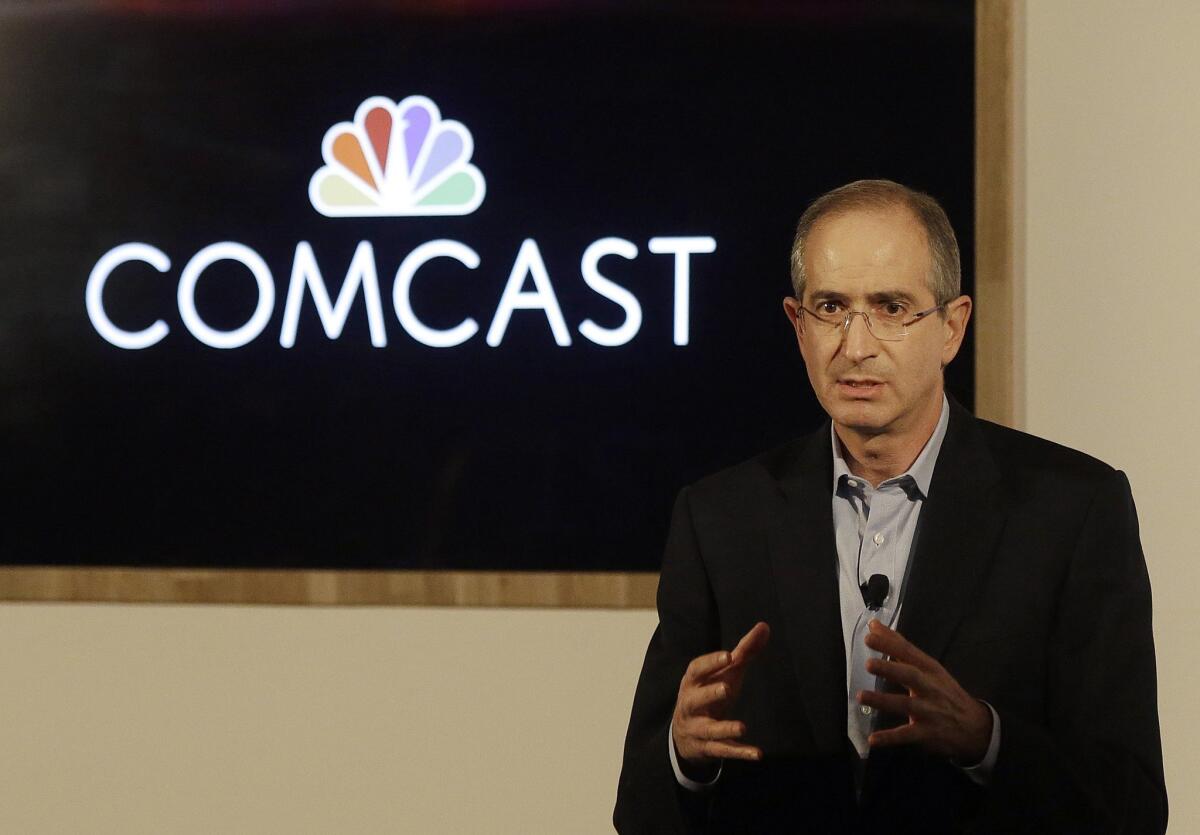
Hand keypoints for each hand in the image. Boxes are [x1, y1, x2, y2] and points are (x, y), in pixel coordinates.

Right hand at [671, 621, 770, 768]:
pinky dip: (738, 752)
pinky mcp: (708, 748)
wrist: (685, 734)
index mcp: (693, 682)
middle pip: (695, 699)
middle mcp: (691, 705)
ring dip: (724, 728)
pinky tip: (757, 753)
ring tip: (742, 726)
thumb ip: (744, 651)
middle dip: (709, 694)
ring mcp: (698, 728)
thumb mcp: (725, 673)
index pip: (696, 670)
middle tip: (726, 688)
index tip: (728, 656)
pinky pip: (723, 751)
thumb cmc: (709, 694)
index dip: (711, 663)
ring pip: (709, 729)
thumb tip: (764, 626)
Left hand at [859, 620, 991, 763]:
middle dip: (891, 669)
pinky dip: (890, 738)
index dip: (890, 643)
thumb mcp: (928, 668)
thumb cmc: (944, 692)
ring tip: (862, 696)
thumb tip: (874, 626)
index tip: (870, 634)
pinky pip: (906, 735)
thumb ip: (900, 648)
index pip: (909, 652)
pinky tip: (873, 739)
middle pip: (910, 676)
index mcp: (930, 669)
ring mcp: (929, 711)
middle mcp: (930, 688)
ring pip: (905, 705)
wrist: (975, 726)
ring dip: (883, 701)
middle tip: (869, 664)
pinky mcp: (927, 733)